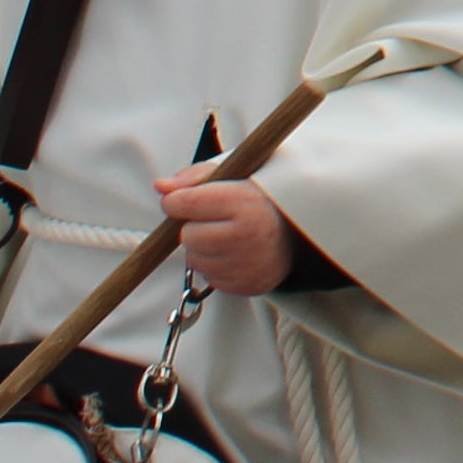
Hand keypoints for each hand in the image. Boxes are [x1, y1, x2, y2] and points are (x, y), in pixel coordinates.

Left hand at [157, 172, 295, 297]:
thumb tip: (161, 187)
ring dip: (203, 248)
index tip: (187, 198)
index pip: (185, 202)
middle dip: (195, 226)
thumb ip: (195, 178)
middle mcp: (246, 236)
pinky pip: (208, 277)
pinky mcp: (243, 286)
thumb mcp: (236, 176)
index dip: (179, 200)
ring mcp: (245, 264)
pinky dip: (215, 265)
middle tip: (217, 219)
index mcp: (245, 202)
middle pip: (186, 235)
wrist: (301, 234)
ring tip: (228, 236)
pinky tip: (234, 253)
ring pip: (194, 259)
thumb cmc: (262, 202)